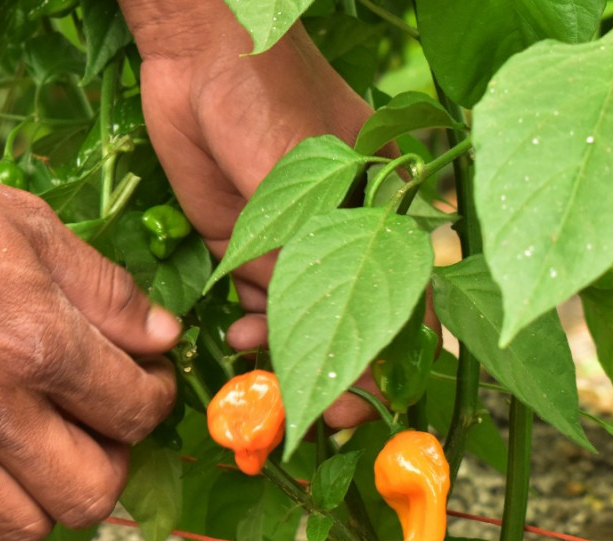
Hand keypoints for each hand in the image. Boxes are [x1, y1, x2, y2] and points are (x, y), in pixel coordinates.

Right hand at [0, 103, 180, 540]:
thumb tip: (162, 335)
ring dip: (49, 495)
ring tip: (44, 449)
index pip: (136, 411)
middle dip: (115, 463)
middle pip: (91, 494)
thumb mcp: (33, 226)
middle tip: (103, 426)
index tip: (145, 380)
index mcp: (39, 344)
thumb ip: (107, 291)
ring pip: (23, 526)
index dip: (156, 397)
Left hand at [121, 0, 430, 425]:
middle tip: (305, 414)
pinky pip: (263, 298)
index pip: (412, 302)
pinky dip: (256, 326)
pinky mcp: (251, 238)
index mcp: (388, 211)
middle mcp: (348, 232)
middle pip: (358, 319)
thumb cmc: (268, 99)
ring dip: (286, 354)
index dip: (393, 363)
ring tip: (258, 373)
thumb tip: (316, 338)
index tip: (364, 409)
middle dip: (334, 372)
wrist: (200, 54)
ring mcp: (298, 237)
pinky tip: (240, 337)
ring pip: (305, 316)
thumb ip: (308, 255)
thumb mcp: (301, 180)